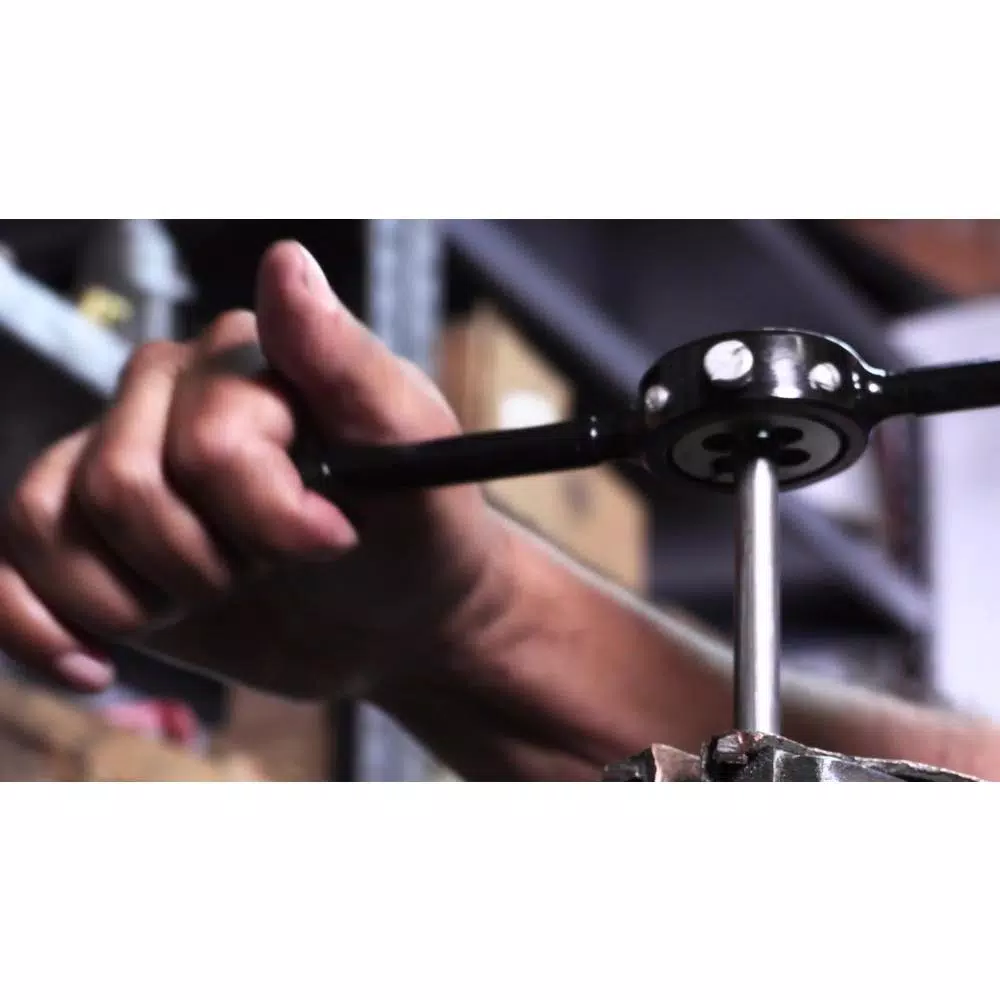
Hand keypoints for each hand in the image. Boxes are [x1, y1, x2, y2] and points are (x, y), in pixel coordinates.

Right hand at [0, 242, 511, 699]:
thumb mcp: (409, 450)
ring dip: (140, 600)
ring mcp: (115, 461)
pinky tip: (95, 663)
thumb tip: (284, 263)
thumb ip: (348, 362)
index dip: (268, 519)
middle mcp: (164, 393)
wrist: (396, 620)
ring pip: (44, 523)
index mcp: (241, 358)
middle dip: (207, 565)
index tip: (335, 541)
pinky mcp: (88, 537)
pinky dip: (35, 627)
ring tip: (217, 597)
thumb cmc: (414, 530)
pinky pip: (4, 565)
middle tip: (272, 570)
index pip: (206, 445)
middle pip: (118, 487)